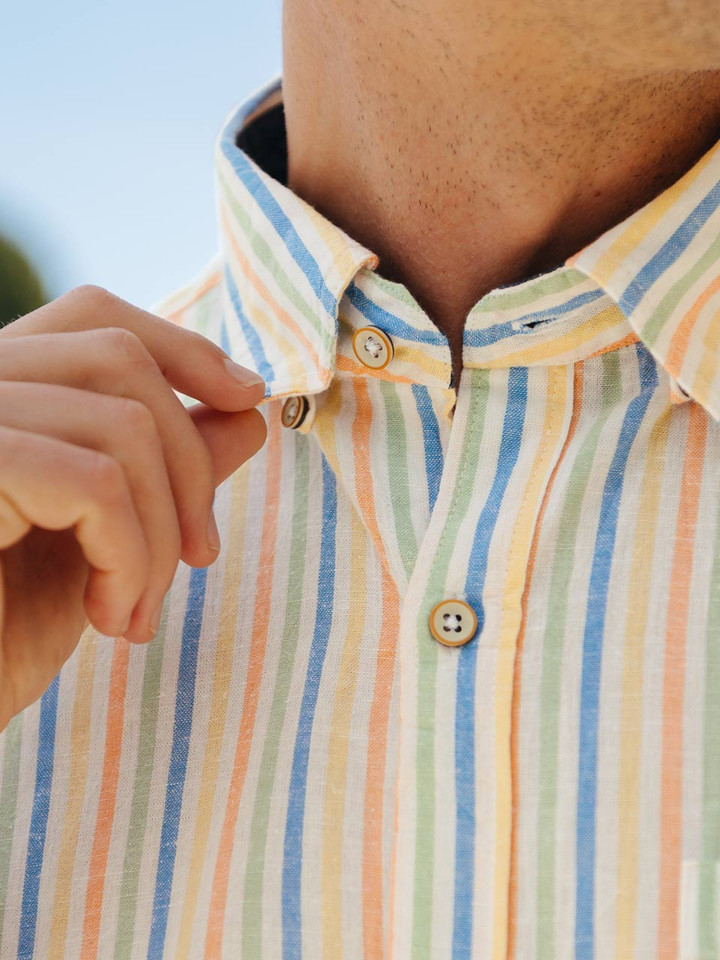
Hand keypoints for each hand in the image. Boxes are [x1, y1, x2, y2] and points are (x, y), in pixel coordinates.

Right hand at [0, 285, 266, 731]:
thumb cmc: (1, 634)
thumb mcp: (104, 540)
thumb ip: (165, 468)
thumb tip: (246, 413)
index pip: (94, 317)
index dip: (182, 349)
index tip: (246, 397)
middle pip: (120, 360)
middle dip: (188, 463)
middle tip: (200, 556)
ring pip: (122, 426)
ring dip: (160, 534)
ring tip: (137, 611)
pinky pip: (95, 483)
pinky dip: (131, 557)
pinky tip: (110, 616)